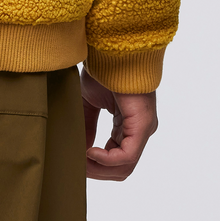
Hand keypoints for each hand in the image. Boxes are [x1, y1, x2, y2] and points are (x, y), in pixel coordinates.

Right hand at [81, 66, 157, 180]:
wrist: (113, 50)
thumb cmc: (105, 69)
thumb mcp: (90, 102)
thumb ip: (87, 126)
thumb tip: (80, 149)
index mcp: (129, 126)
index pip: (116, 158)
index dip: (95, 165)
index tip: (76, 161)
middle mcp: (139, 131)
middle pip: (121, 168)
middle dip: (97, 171)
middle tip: (76, 166)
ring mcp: (143, 130)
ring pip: (124, 166)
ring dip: (100, 168)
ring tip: (81, 160)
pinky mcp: (142, 126)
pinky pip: (126, 155)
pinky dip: (106, 159)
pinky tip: (90, 152)